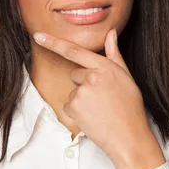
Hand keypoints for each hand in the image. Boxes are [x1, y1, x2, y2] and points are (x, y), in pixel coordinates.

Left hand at [32, 29, 165, 168]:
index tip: (38, 36)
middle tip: (102, 97)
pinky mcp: (75, 107)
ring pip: (73, 91)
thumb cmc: (130, 106)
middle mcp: (91, 76)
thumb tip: (111, 33)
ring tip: (101, 108)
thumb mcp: (126, 76)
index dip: (53, 42)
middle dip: (84, 83)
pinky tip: (93, 116)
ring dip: (82, 99)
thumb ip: (114, 54)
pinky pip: (69, 105)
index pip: (74, 50)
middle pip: (75, 74)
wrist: (129, 135)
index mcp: (105, 66)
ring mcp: (82, 91)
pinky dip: (78, 111)